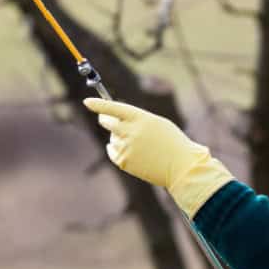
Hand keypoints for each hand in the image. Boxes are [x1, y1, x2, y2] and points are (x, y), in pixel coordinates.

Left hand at [84, 98, 232, 216]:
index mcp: (141, 118)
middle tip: (105, 119)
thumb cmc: (171, 142)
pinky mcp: (124, 162)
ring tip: (138, 145)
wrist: (181, 166)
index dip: (99, 105)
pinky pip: (112, 152)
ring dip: (118, 138)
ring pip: (112, 138)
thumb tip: (113, 121)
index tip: (87, 102)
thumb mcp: (156, 123)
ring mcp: (126, 147)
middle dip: (105, 119)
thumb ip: (136, 120)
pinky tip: (130, 153)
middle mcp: (131, 131)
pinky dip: (116, 150)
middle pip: (107, 122)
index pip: (114, 108)